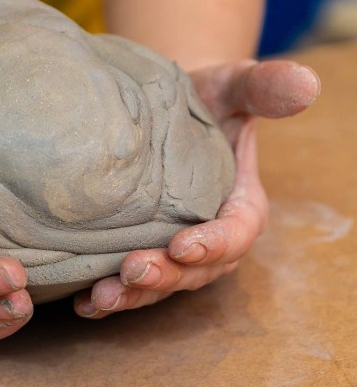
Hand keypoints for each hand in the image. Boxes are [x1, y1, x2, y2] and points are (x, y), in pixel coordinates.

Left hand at [74, 59, 319, 318]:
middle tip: (131, 271)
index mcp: (242, 206)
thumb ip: (265, 87)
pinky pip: (129, 285)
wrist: (165, 106)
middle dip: (164, 276)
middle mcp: (211, 240)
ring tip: (100, 298)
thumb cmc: (207, 95)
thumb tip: (306, 83)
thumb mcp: (235, 85)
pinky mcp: (142, 253)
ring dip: (132, 296)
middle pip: (194, 270)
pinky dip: (107, 300)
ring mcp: (176, 253)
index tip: (182, 245)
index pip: (236, 234)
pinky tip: (81, 304)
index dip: (213, 244)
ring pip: (160, 285)